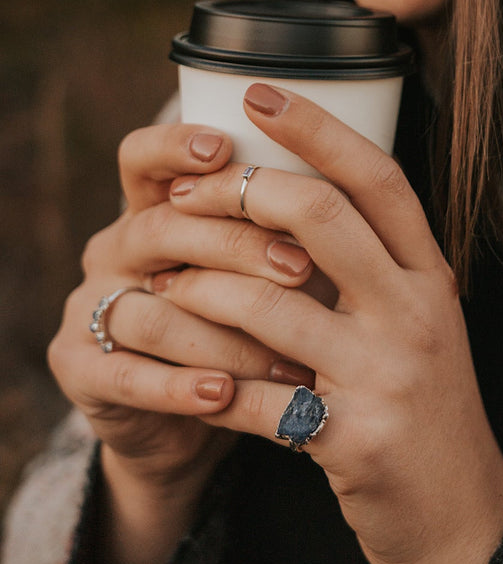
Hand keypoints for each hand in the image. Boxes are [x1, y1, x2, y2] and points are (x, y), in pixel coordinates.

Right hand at [47, 124, 317, 563]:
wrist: (186, 418)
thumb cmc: (244, 322)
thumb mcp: (261, 267)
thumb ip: (288, 227)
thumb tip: (359, 192)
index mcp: (153, 207)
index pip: (143, 157)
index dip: (175, 145)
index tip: (225, 146)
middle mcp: (116, 247)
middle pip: (160, 228)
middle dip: (235, 245)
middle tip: (301, 268)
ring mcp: (91, 307)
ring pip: (152, 310)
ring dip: (225, 334)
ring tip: (290, 357)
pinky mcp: (82, 370)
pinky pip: (128, 374)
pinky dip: (180, 385)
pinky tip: (225, 396)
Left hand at [160, 85, 502, 563]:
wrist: (460, 513)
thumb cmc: (421, 401)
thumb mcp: (416, 319)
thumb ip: (371, 261)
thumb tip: (292, 193)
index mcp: (430, 274)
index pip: (378, 177)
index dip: (317, 127)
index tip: (259, 93)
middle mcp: (416, 312)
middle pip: (323, 217)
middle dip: (242, 191)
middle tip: (187, 190)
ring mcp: (387, 375)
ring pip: (268, 303)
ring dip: (201, 287)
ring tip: (165, 279)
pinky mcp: (351, 439)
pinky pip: (252, 396)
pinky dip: (204, 379)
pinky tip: (178, 371)